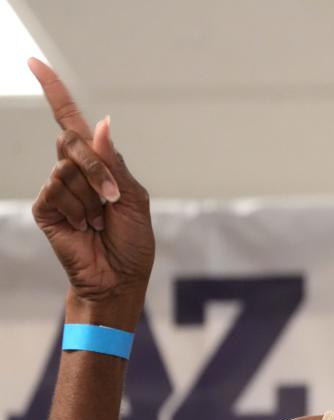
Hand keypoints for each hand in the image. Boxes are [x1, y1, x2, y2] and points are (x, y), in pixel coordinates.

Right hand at [29, 58, 153, 306]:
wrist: (119, 277)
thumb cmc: (132, 241)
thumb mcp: (133, 198)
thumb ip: (112, 162)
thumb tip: (98, 123)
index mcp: (98, 165)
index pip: (70, 122)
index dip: (54, 92)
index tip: (34, 63)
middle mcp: (74, 172)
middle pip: (71, 142)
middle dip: (97, 169)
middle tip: (112, 199)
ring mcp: (57, 190)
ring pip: (67, 169)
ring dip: (92, 198)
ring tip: (99, 222)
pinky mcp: (45, 208)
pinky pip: (57, 191)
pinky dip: (78, 210)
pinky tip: (84, 229)